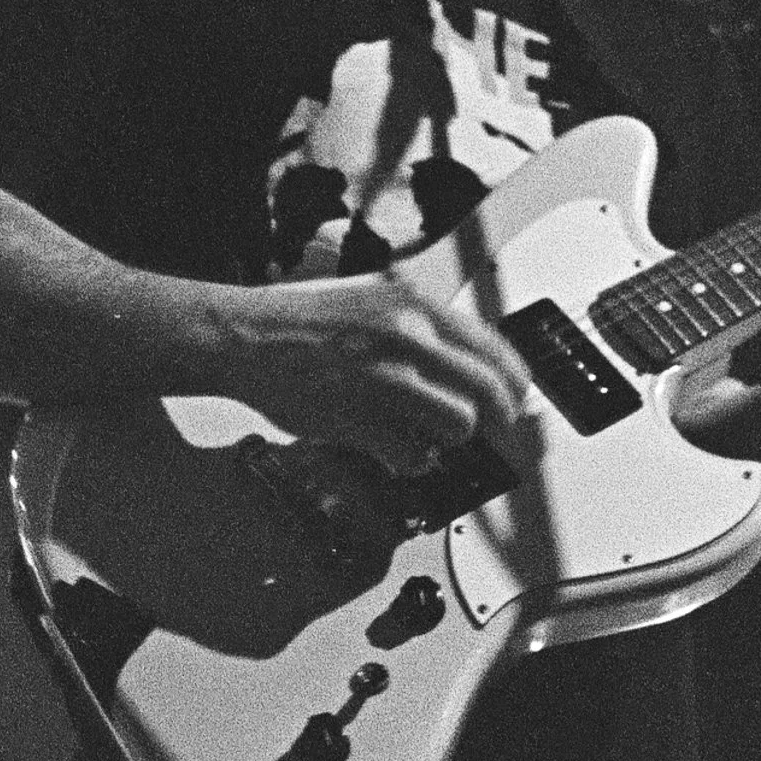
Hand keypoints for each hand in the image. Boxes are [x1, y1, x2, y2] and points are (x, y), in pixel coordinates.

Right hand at [209, 268, 539, 471]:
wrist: (246, 337)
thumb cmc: (308, 323)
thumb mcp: (379, 302)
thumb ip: (431, 334)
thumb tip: (482, 372)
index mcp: (417, 306)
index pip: (498, 353)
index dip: (514, 388)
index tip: (514, 404)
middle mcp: (408, 337)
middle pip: (489, 395)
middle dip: (495, 423)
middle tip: (486, 434)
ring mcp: (384, 379)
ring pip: (457, 427)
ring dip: (445, 439)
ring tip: (418, 431)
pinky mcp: (360, 418)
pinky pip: (413, 455)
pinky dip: (408, 459)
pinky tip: (389, 444)